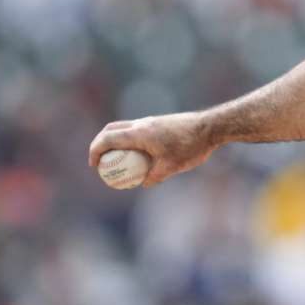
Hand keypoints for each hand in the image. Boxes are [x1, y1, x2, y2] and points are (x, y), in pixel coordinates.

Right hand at [88, 112, 216, 187]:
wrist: (211, 127)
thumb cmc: (192, 146)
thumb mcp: (171, 167)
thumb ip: (154, 176)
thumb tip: (143, 184)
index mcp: (140, 133)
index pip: (108, 139)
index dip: (95, 151)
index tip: (94, 165)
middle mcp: (142, 124)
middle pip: (111, 129)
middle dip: (100, 144)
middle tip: (99, 161)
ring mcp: (150, 121)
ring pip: (124, 128)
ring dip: (114, 140)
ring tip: (115, 159)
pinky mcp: (158, 122)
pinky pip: (136, 130)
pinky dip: (129, 140)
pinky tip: (137, 155)